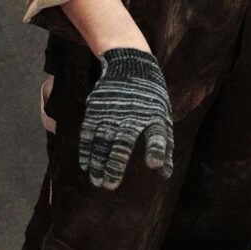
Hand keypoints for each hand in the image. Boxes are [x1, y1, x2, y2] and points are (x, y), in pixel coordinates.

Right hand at [79, 48, 174, 190]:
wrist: (130, 64)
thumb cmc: (150, 96)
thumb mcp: (163, 116)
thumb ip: (165, 144)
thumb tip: (165, 173)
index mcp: (154, 116)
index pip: (157, 134)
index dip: (156, 149)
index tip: (153, 164)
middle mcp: (132, 116)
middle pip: (123, 143)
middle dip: (115, 166)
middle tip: (110, 186)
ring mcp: (112, 112)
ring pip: (102, 141)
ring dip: (98, 162)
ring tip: (96, 181)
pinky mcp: (97, 109)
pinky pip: (89, 132)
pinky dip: (86, 149)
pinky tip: (85, 164)